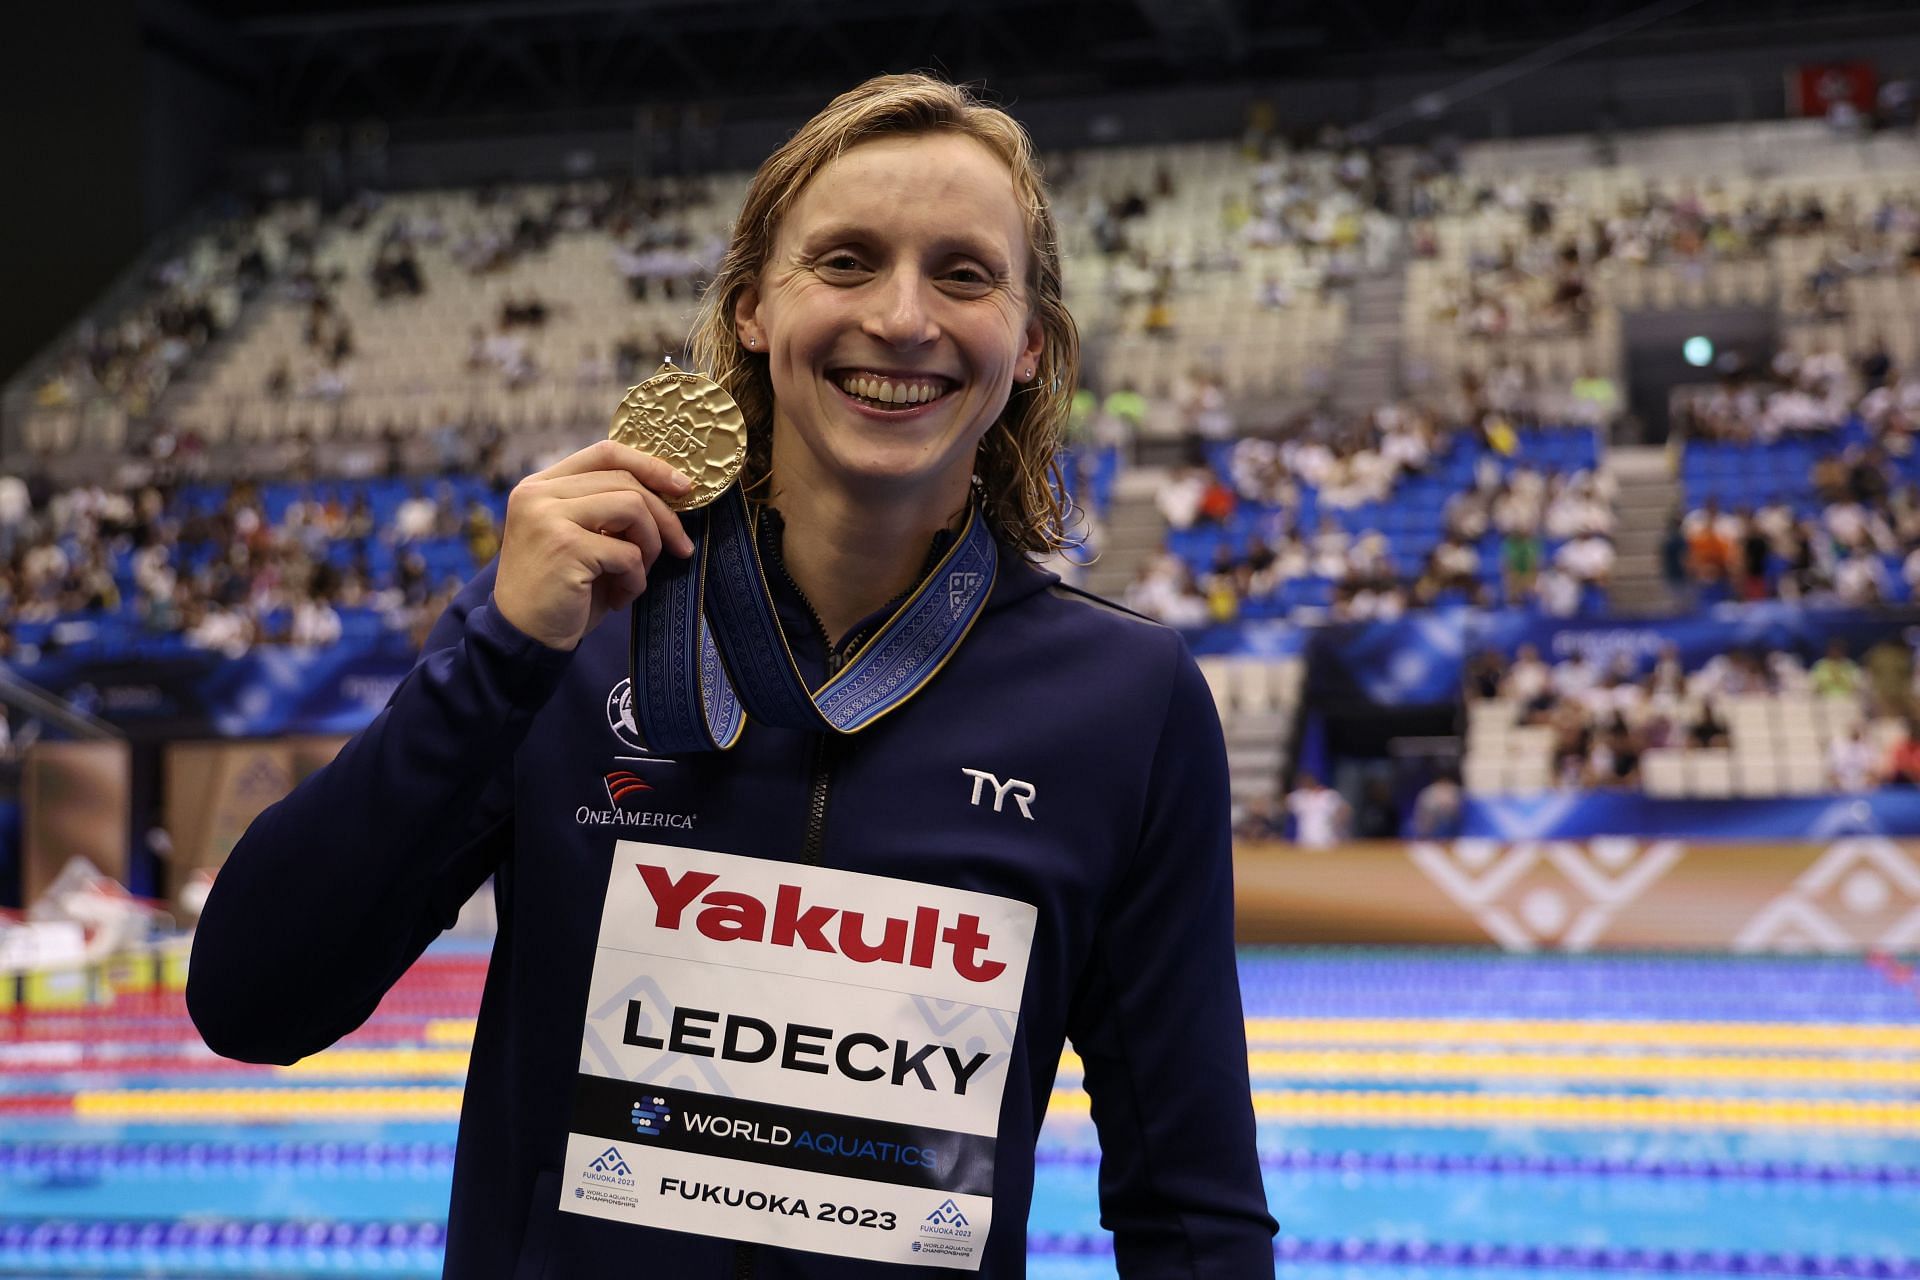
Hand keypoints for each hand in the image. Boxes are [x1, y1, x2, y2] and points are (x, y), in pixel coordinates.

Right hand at [492, 440, 695, 650]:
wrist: (524, 637)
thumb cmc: (561, 590)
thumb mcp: (582, 538)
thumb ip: (608, 509)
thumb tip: (672, 490)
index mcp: (541, 485)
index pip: (605, 453)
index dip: (650, 465)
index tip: (683, 487)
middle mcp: (538, 494)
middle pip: (625, 480)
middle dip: (664, 516)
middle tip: (680, 547)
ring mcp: (548, 518)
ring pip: (632, 507)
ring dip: (650, 546)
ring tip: (637, 575)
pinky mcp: (565, 547)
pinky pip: (627, 553)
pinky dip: (635, 579)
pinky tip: (618, 598)